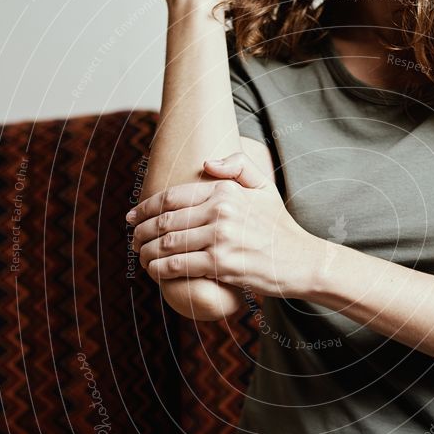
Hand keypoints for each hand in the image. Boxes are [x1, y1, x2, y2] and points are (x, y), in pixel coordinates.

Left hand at [129, 153, 326, 298]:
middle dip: (140, 231)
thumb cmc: (280, 227)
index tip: (132, 216)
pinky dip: (158, 268)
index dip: (144, 207)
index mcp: (225, 191)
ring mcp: (219, 238)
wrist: (301, 261)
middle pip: (164, 221)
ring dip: (145, 252)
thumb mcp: (265, 188)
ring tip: (140, 256)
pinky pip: (177, 265)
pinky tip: (153, 271)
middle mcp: (220, 211)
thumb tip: (206, 163)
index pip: (172, 197)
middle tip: (132, 239)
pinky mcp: (220, 264)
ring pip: (166, 244)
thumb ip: (239, 166)